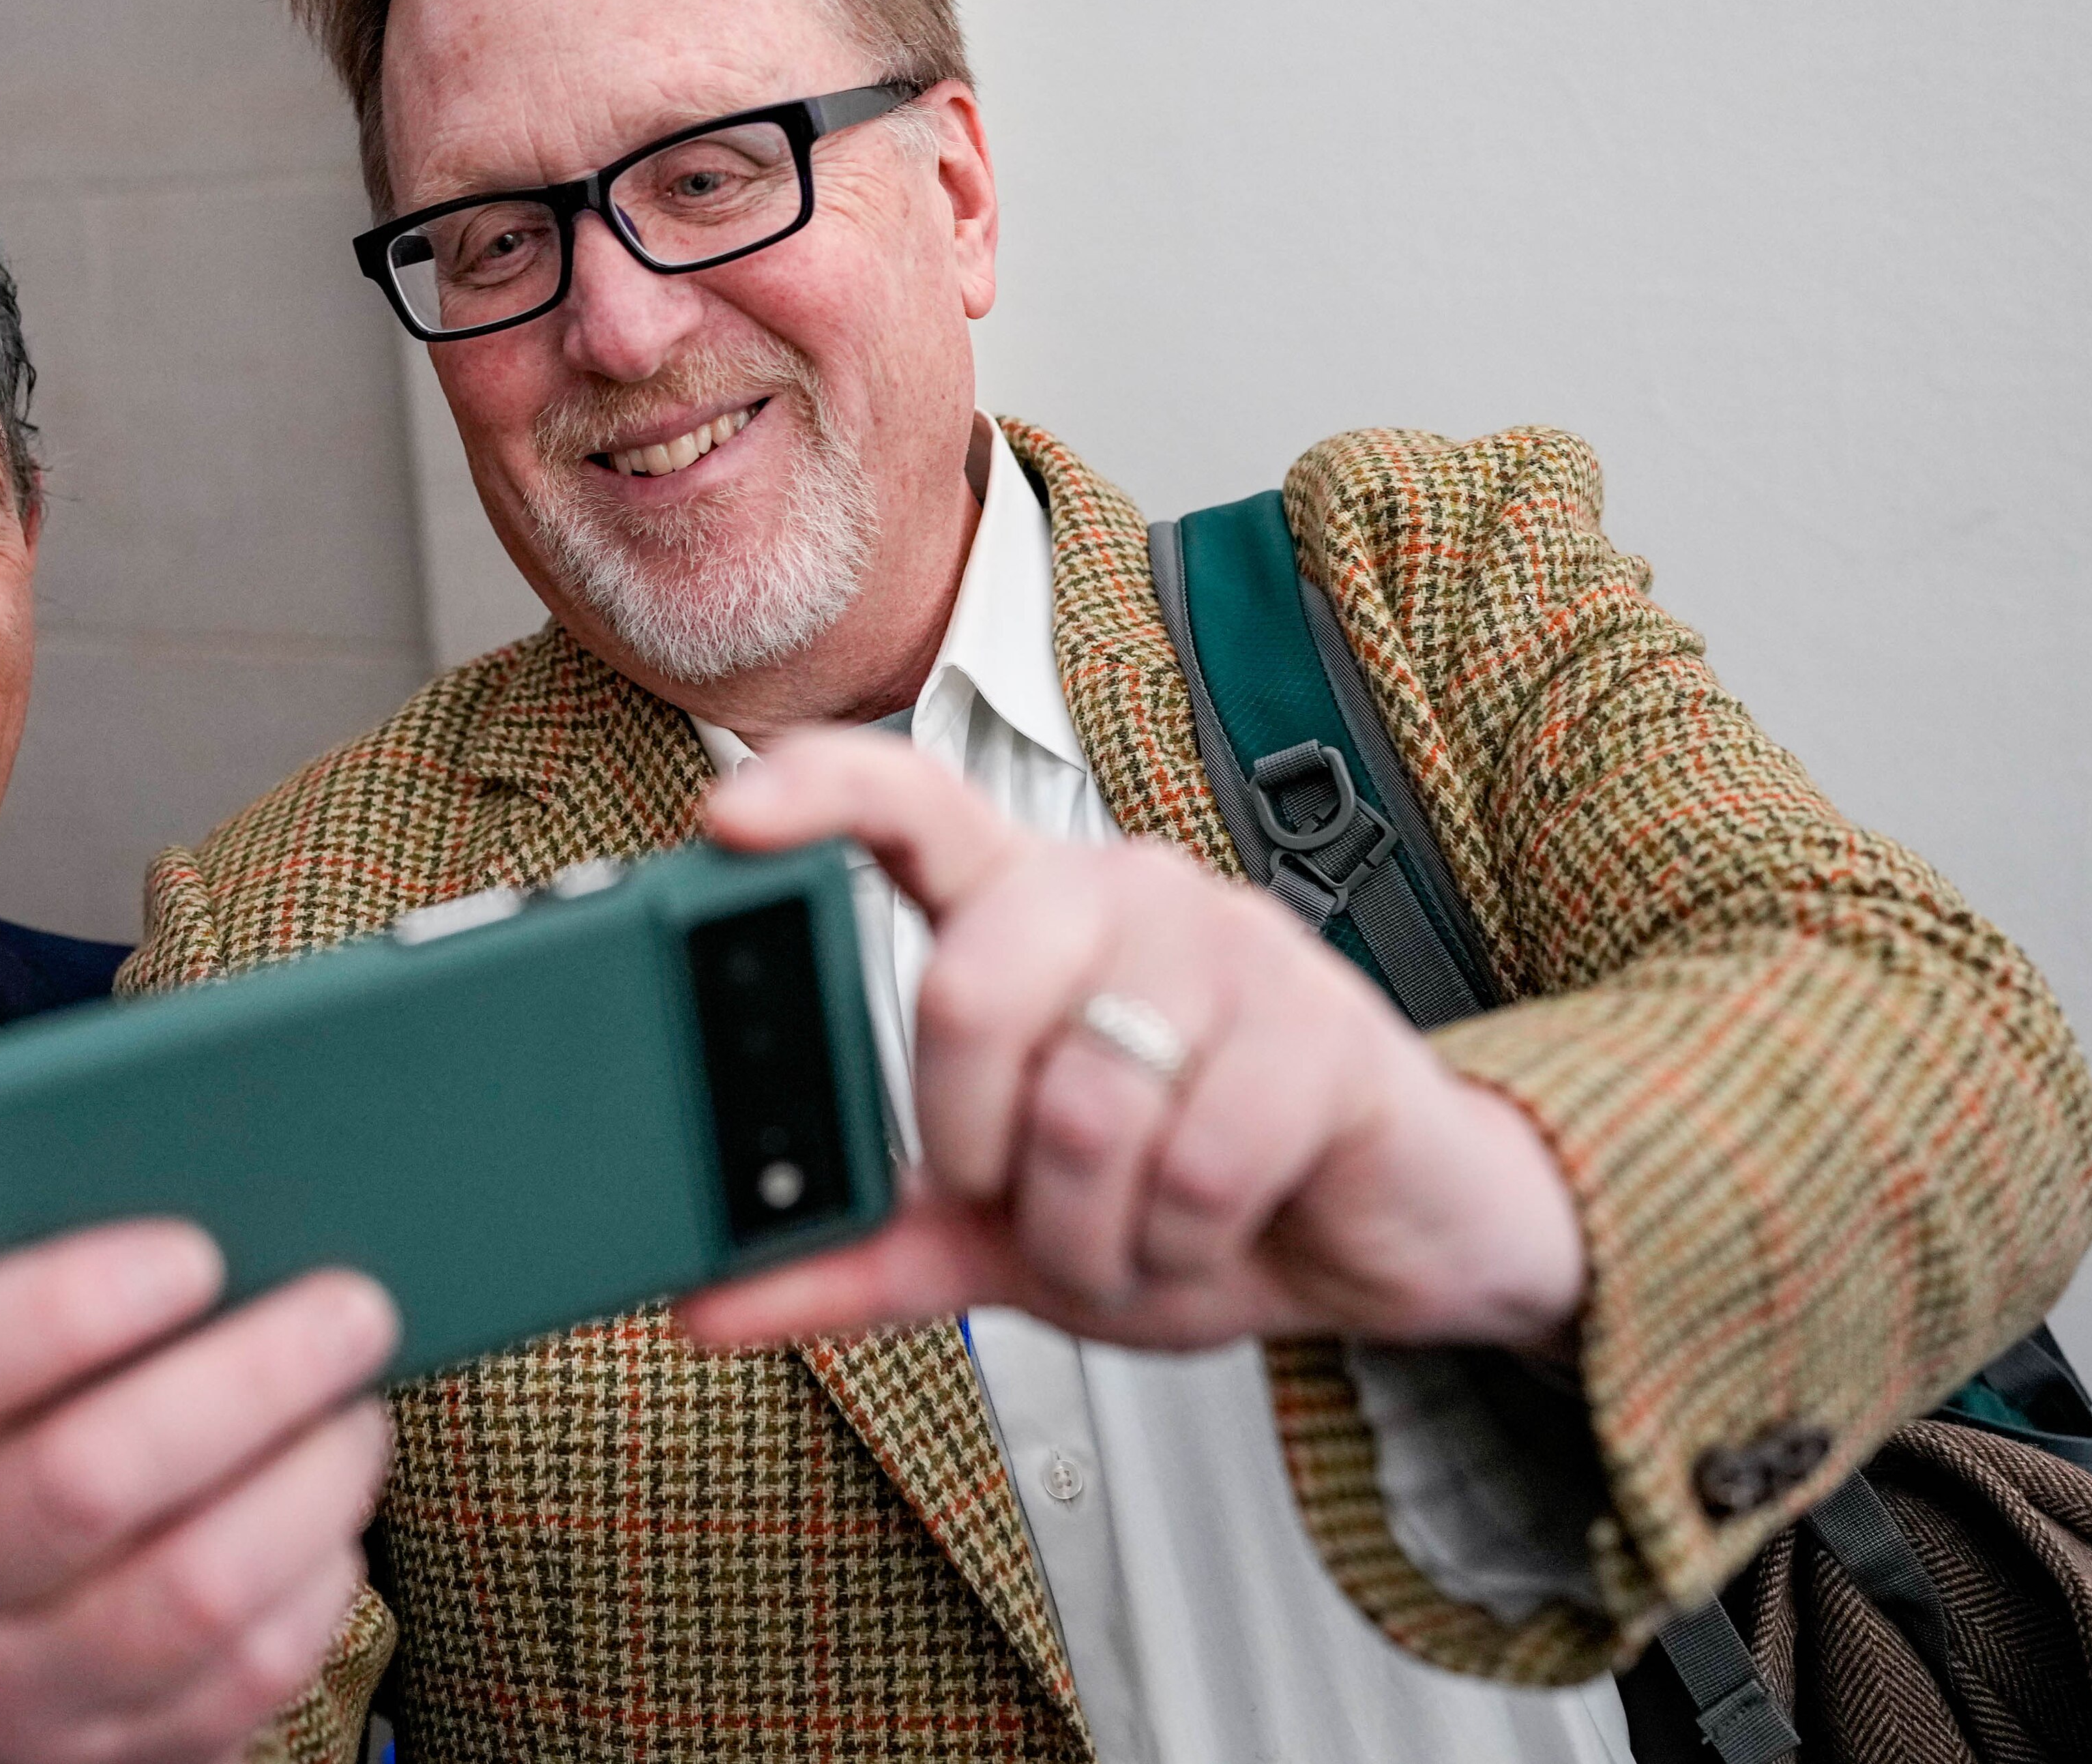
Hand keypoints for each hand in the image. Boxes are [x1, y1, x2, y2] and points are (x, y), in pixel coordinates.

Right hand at [0, 1220, 396, 1763]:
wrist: (7, 1643)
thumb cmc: (29, 1448)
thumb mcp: (6, 1381)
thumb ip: (80, 1311)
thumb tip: (248, 1229)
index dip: (60, 1309)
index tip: (194, 1253)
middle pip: (82, 1482)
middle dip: (246, 1381)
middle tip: (352, 1311)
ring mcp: (7, 1691)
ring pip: (187, 1591)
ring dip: (305, 1485)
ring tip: (358, 1414)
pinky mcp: (111, 1759)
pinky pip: (243, 1673)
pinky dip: (315, 1581)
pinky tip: (332, 1515)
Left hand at [676, 732, 1583, 1356]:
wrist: (1386, 1232)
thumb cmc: (1186, 1191)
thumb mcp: (999, 1233)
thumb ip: (859, 1252)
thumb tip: (705, 1299)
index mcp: (1019, 909)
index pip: (906, 801)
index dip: (814, 792)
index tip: (729, 819)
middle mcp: (1115, 892)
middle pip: (967, 989)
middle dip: (974, 1148)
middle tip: (1017, 1196)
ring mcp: (1225, 943)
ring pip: (1083, 1106)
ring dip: (1091, 1231)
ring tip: (1132, 1231)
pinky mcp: (1322, 1024)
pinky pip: (1195, 1165)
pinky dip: (1181, 1245)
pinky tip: (1212, 1232)